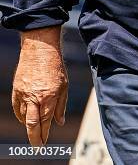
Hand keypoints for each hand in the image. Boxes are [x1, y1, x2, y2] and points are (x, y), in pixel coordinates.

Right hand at [12, 26, 67, 145]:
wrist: (40, 49)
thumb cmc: (55, 66)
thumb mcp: (64, 86)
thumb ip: (61, 105)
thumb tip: (60, 122)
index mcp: (48, 97)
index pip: (45, 122)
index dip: (44, 135)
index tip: (44, 143)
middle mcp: (34, 98)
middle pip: (31, 124)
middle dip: (34, 137)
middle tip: (37, 145)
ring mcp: (23, 94)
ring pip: (23, 117)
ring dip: (29, 125)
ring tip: (34, 130)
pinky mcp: (16, 89)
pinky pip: (16, 108)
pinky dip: (20, 115)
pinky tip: (25, 118)